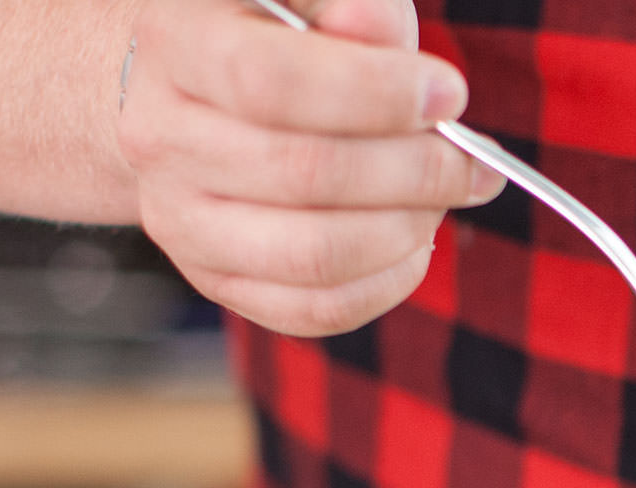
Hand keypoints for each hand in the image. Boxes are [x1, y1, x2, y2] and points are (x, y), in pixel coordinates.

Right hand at [116, 0, 499, 335]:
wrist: (174, 95)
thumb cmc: (261, 35)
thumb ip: (345, 4)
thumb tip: (382, 31)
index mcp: (174, 47)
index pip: (270, 81)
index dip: (375, 93)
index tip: (449, 94)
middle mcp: (162, 140)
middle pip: (307, 174)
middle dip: (416, 170)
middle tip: (473, 161)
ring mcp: (181, 223)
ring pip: (317, 254)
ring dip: (409, 229)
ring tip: (446, 196)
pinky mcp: (216, 281)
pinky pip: (317, 310)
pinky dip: (388, 283)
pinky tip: (415, 241)